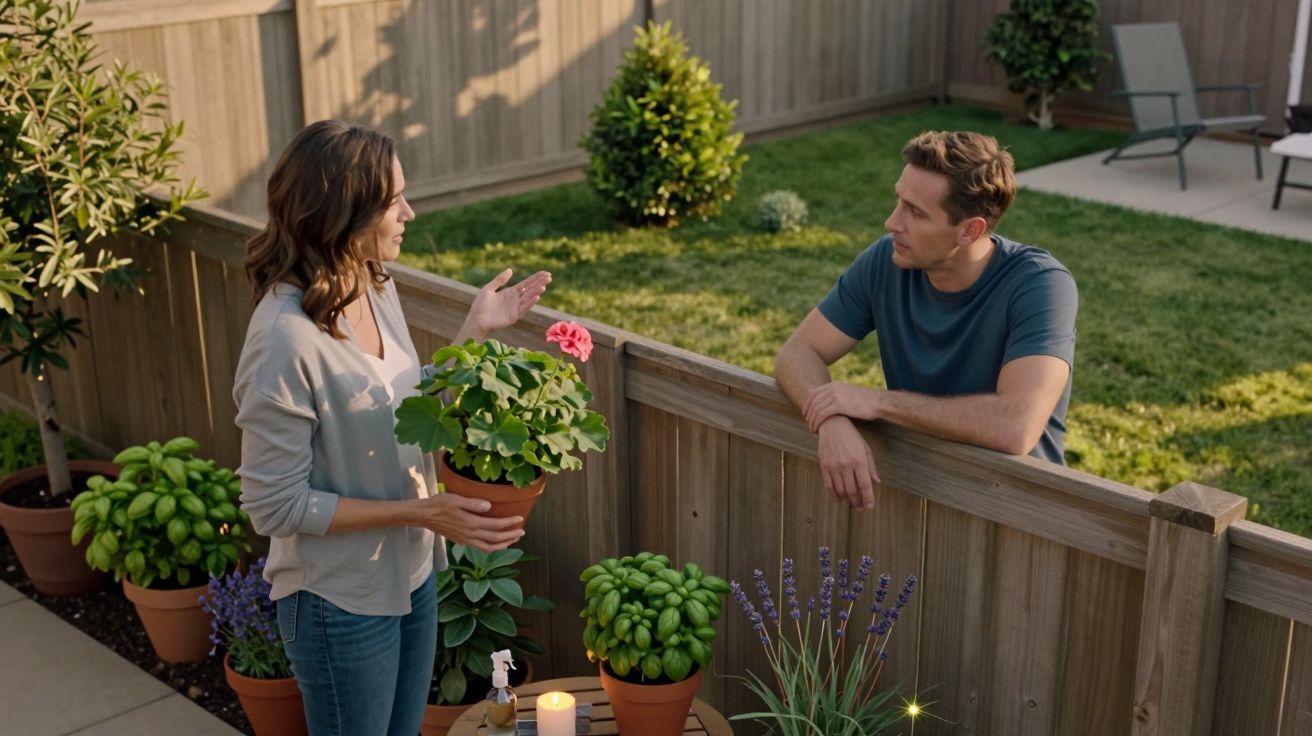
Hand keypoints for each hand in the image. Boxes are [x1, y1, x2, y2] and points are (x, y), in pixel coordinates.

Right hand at [410, 493, 525, 551]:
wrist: (423, 515)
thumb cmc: (438, 504)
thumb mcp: (455, 499)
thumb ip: (472, 503)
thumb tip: (489, 506)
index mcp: (470, 524)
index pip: (495, 526)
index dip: (509, 523)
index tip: (520, 518)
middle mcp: (469, 535)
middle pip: (495, 540)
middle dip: (510, 536)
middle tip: (522, 531)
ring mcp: (465, 540)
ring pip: (488, 548)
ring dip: (503, 544)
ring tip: (513, 539)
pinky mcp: (461, 541)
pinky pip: (480, 548)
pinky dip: (492, 547)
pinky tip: (495, 542)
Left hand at [466, 268, 550, 336]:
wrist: (476, 320)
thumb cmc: (480, 305)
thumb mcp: (488, 289)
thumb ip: (500, 280)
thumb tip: (511, 269)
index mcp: (510, 292)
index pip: (526, 284)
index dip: (535, 278)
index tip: (545, 273)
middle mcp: (515, 300)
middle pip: (530, 290)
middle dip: (539, 283)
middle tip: (550, 277)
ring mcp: (515, 308)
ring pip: (528, 298)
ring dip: (536, 292)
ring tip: (544, 286)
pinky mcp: (513, 317)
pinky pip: (523, 308)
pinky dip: (530, 303)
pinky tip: (536, 297)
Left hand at [804, 382, 881, 432]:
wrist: (878, 402)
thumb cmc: (865, 401)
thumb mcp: (848, 394)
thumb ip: (836, 395)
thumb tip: (828, 399)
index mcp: (834, 384)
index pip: (813, 393)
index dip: (807, 404)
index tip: (806, 414)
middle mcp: (833, 388)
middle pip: (813, 401)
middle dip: (808, 414)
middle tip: (808, 424)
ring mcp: (835, 395)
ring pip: (816, 409)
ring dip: (812, 420)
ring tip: (812, 429)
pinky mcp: (839, 405)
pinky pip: (822, 414)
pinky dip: (817, 423)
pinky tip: (817, 430)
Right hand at [816, 416, 878, 509]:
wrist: (832, 425)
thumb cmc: (852, 437)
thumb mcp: (866, 449)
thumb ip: (871, 467)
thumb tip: (876, 482)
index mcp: (859, 461)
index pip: (865, 486)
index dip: (868, 499)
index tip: (869, 507)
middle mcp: (846, 465)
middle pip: (852, 491)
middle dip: (858, 503)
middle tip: (861, 508)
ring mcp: (834, 467)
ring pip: (841, 491)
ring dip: (847, 500)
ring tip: (851, 503)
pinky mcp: (824, 466)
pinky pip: (829, 486)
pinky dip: (834, 495)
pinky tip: (839, 498)